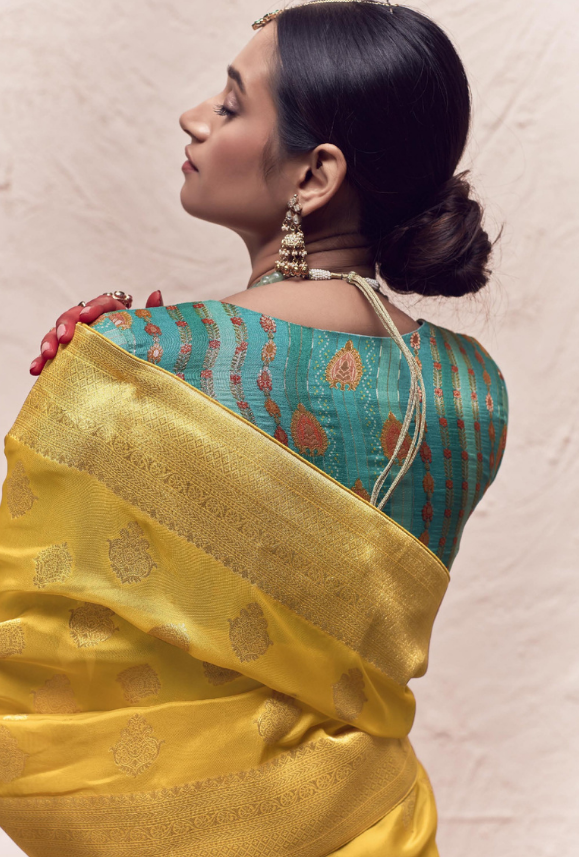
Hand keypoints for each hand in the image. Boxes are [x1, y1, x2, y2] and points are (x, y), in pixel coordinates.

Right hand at [29, 290, 163, 375]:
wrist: (139, 371)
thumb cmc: (146, 348)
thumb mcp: (151, 333)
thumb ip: (153, 315)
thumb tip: (156, 293)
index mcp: (113, 311)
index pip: (103, 303)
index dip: (94, 307)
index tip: (88, 317)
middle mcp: (91, 321)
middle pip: (74, 315)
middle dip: (66, 325)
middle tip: (64, 338)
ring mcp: (77, 337)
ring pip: (57, 333)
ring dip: (49, 342)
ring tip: (47, 356)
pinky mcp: (67, 354)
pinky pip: (51, 354)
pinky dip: (42, 361)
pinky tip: (36, 370)